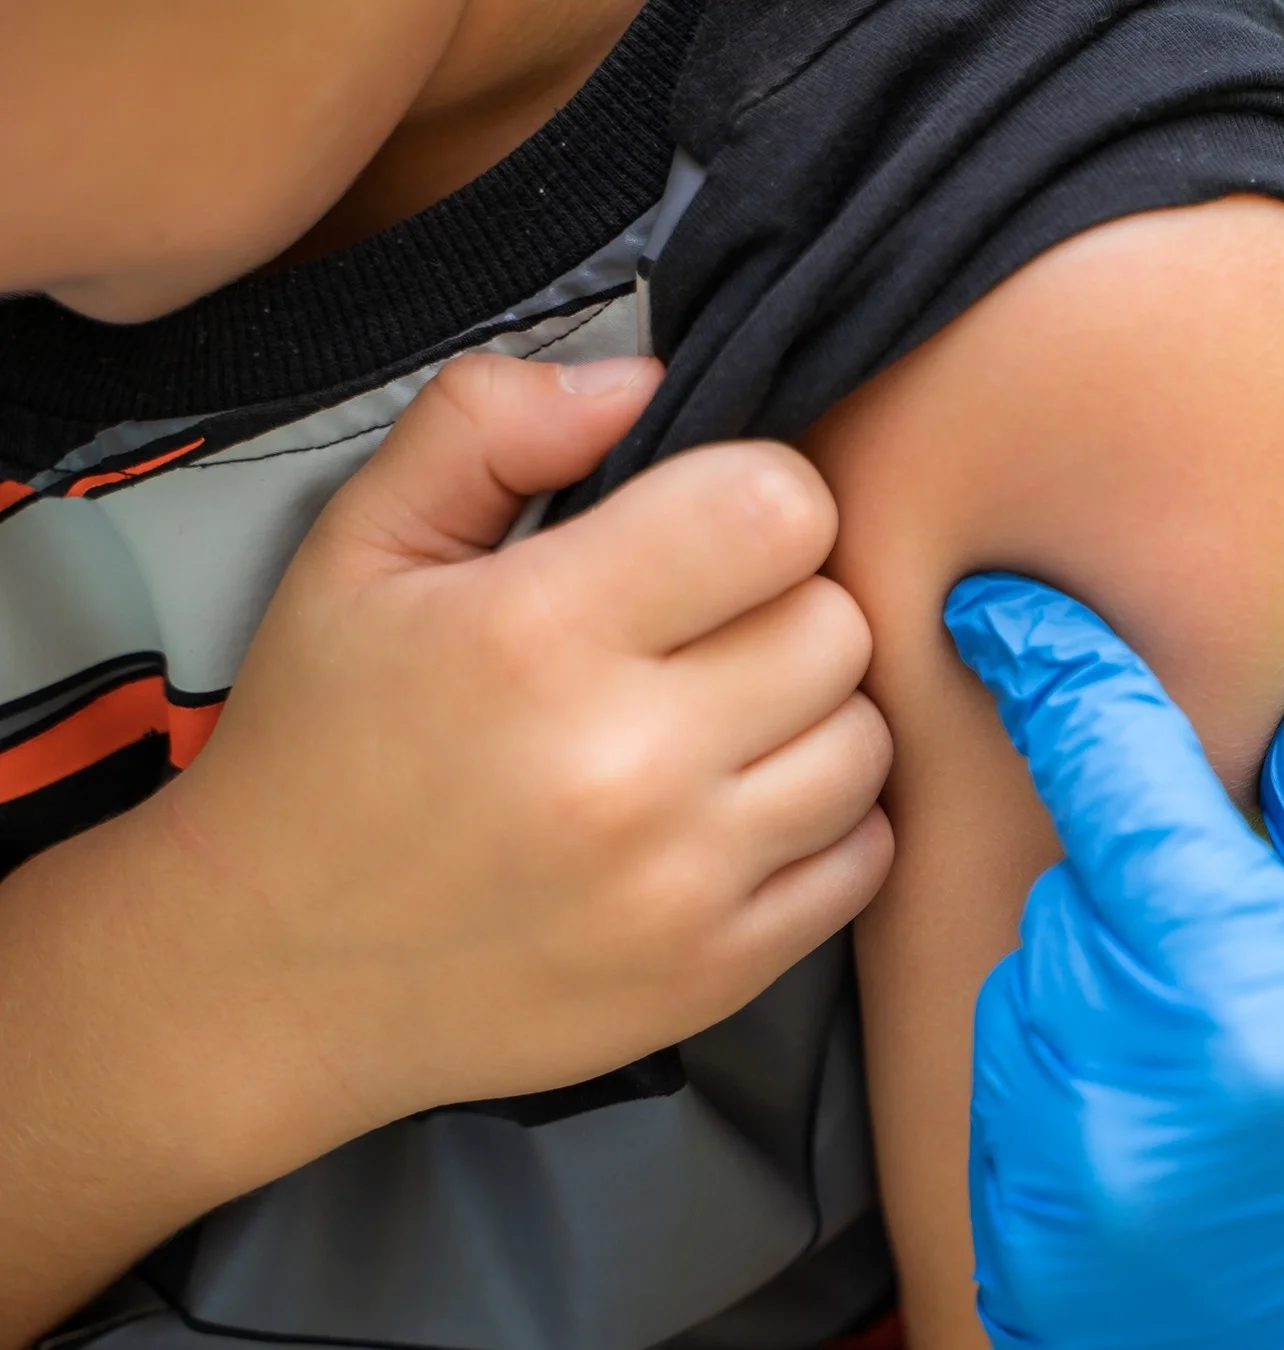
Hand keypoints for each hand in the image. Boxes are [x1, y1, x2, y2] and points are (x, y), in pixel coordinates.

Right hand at [147, 353, 894, 1129]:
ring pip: (867, 740)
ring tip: (719, 722)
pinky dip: (825, 824)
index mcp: (538, 636)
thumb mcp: (358, 550)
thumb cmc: (324, 745)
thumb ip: (488, 426)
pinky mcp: (718, 974)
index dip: (758, 499)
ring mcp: (682, 883)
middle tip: (702, 634)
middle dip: (785, 606)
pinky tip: (736, 809)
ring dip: (814, 715)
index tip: (703, 533)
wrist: (276, 974)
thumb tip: (644, 381)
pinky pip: (865, 858)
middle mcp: (627, 765)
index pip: (779, 510)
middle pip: (839, 624)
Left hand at [945, 574, 1283, 1349]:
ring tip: (1243, 1069)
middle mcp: (1108, 1084)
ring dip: (1116, 981)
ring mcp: (1045, 1177)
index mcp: (1238, 999)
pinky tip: (1186, 1135)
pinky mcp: (1014, 1245)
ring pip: (1038, 985)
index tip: (1001, 607)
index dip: (1055, 667)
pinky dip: (1084, 1077)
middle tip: (1269, 950)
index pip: (1109, 775)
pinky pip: (1018, 1092)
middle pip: (1075, 885)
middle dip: (1155, 879)